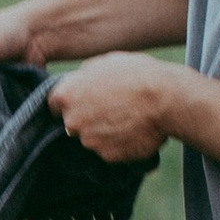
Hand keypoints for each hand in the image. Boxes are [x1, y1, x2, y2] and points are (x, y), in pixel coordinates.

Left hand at [47, 54, 171, 163]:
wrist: (166, 100)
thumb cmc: (137, 75)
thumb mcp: (106, 62)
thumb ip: (85, 75)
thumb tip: (80, 81)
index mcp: (67, 95)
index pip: (53, 104)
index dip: (68, 102)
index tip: (81, 102)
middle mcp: (72, 122)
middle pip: (72, 123)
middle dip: (86, 118)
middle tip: (110, 109)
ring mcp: (90, 142)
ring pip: (91, 139)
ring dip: (104, 132)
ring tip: (127, 119)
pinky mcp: (108, 156)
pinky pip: (109, 151)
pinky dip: (119, 144)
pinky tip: (134, 131)